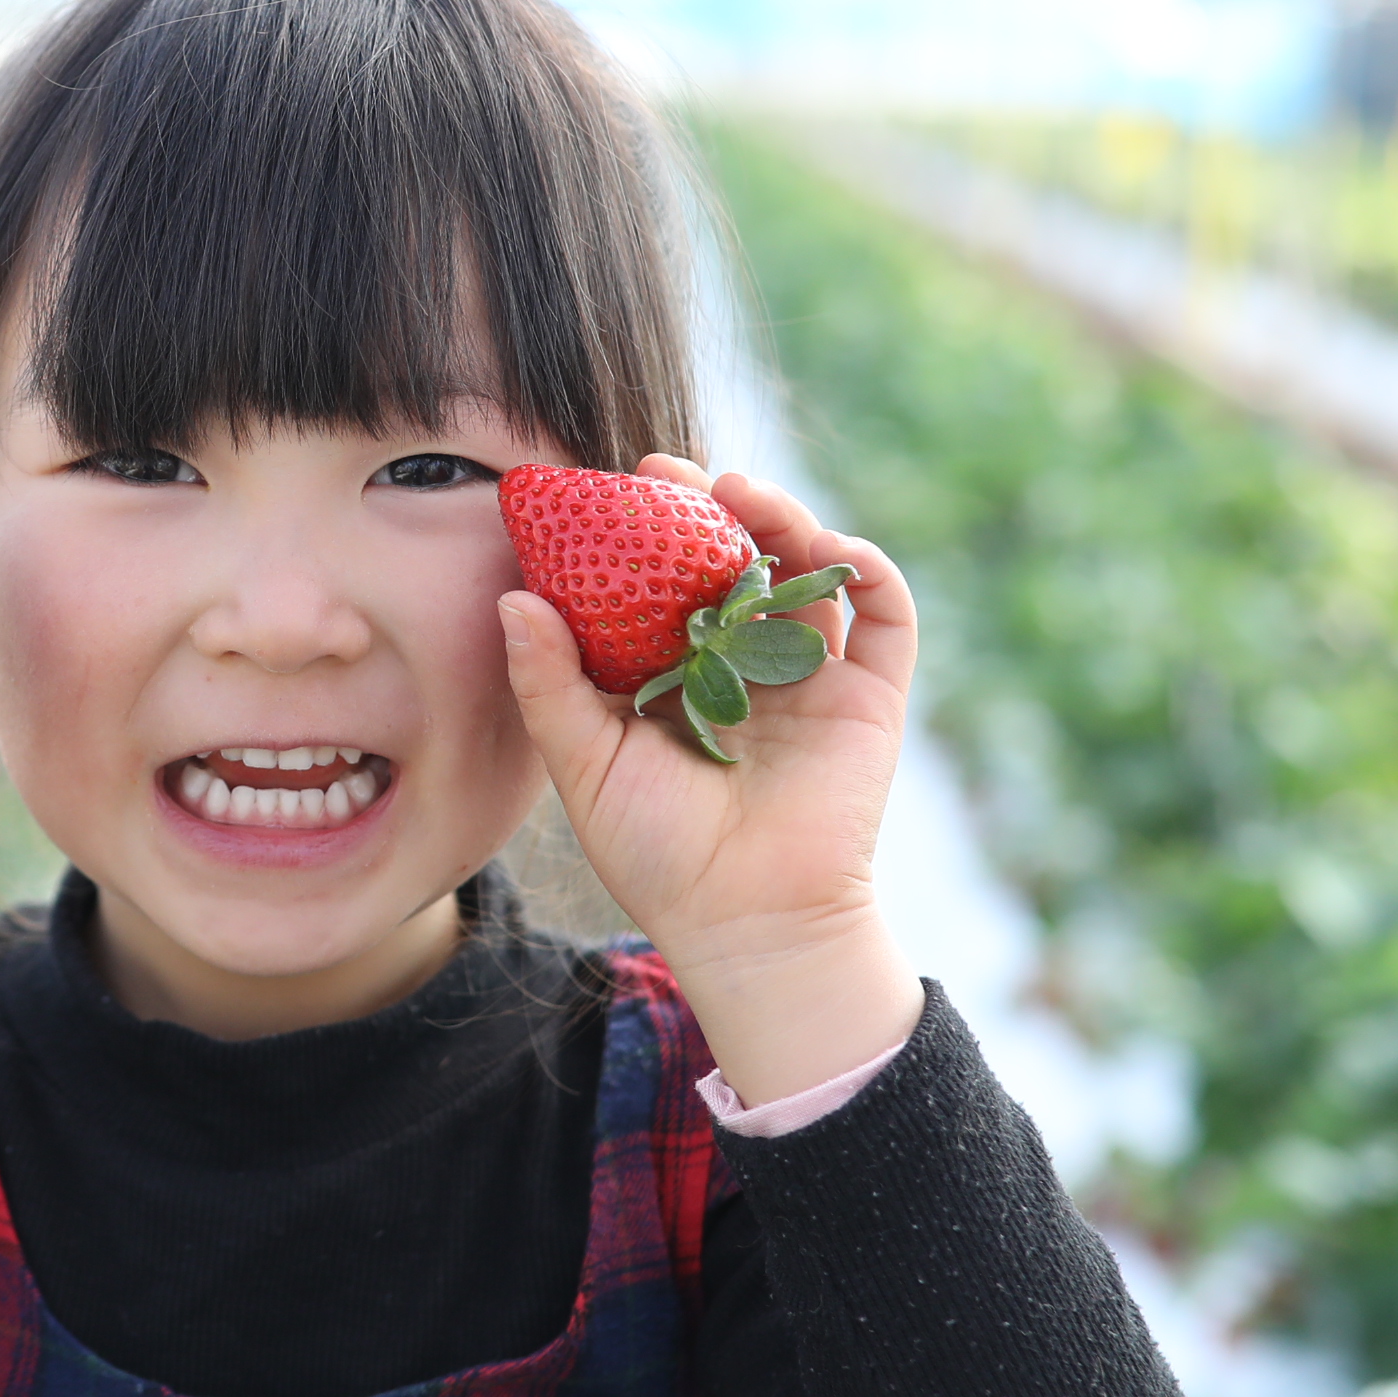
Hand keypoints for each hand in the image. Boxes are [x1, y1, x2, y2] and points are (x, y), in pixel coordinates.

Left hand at [498, 456, 923, 1099]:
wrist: (746, 922)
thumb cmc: (657, 854)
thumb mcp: (584, 763)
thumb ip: (549, 684)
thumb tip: (512, 597)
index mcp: (683, 674)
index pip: (667, 580)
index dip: (646, 530)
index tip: (613, 487)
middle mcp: (749, 665)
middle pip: (739, 560)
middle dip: (710, 507)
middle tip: (671, 474)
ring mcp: (813, 677)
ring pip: (809, 572)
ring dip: (785, 521)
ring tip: (742, 497)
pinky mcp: (870, 697)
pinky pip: (885, 616)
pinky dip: (867, 569)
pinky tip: (829, 547)